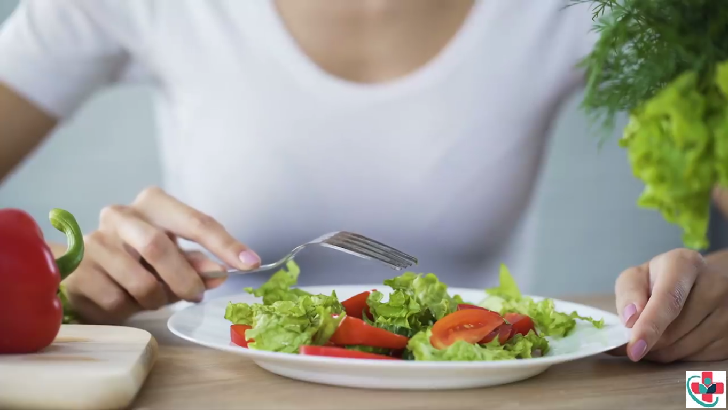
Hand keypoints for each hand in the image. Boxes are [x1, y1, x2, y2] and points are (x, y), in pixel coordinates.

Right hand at [63, 186, 260, 324]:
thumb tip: (220, 273)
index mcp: (153, 203)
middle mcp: (120, 215)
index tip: (250, 263)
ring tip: (155, 297)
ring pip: (141, 283)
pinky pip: (118, 302)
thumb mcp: (172, 255)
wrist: (85, 268)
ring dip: (158, 299)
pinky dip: (132, 310)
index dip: (226, 244)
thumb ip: (195, 262)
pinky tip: (128, 301)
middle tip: (195, 296)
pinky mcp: (79, 273)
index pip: (195, 221)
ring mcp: (95, 242)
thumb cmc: (139, 258)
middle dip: (184, 279)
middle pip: (159, 247)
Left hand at [614, 248, 727, 361]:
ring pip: (684, 349)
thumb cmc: (662, 279)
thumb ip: (628, 293)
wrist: (702, 281)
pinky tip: (675, 340)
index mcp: (685, 264)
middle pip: (673, 331)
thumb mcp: (639, 276)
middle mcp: (715, 285)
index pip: (669, 299)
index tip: (633, 347)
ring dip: (660, 351)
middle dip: (648, 342)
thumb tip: (629, 320)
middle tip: (633, 342)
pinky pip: (697, 358)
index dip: (650, 326)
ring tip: (654, 335)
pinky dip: (677, 356)